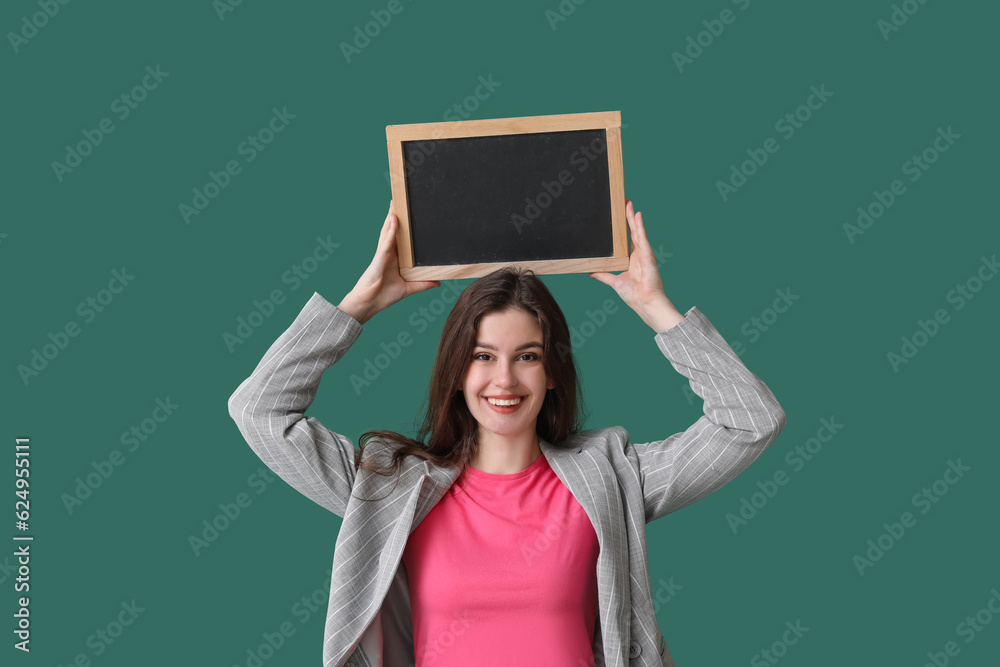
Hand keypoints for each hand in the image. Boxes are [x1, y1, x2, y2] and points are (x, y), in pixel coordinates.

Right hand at [338, 200, 439, 323]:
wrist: (369, 304)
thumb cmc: (383, 296)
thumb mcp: (409, 288)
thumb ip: (423, 284)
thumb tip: (438, 282)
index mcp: (393, 258)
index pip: (399, 238)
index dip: (402, 226)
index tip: (408, 214)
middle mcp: (388, 253)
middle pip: (392, 230)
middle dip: (395, 216)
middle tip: (400, 201)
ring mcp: (382, 254)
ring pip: (388, 231)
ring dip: (392, 217)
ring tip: (396, 203)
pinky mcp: (379, 258)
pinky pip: (387, 241)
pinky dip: (391, 231)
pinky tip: (395, 220)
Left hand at [589, 199, 683, 331]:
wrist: (644, 303)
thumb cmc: (634, 295)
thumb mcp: (614, 281)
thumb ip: (603, 275)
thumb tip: (590, 272)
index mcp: (632, 257)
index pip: (627, 236)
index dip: (624, 224)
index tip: (620, 211)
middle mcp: (639, 253)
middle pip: (633, 230)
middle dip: (628, 215)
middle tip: (624, 200)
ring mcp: (644, 253)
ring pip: (638, 231)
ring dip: (633, 217)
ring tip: (629, 203)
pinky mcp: (648, 256)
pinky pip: (643, 239)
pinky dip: (640, 227)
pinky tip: (637, 216)